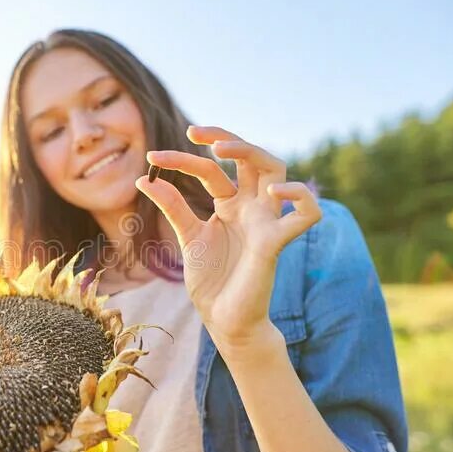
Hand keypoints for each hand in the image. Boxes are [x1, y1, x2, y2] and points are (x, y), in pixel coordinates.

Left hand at [136, 126, 320, 357]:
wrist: (222, 319)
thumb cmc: (211, 280)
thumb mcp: (187, 236)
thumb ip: (173, 207)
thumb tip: (144, 179)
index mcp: (230, 205)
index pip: (212, 170)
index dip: (184, 159)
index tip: (153, 158)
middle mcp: (251, 208)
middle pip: (252, 158)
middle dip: (227, 137)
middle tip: (193, 132)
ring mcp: (265, 222)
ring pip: (278, 171)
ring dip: (254, 152)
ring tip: (222, 150)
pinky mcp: (276, 243)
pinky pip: (308, 214)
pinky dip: (300, 197)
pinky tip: (274, 192)